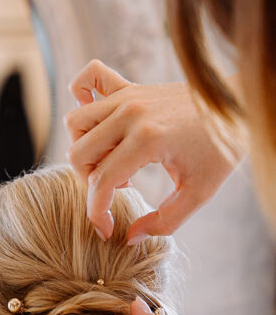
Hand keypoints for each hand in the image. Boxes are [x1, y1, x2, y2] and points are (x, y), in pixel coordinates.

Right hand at [65, 60, 243, 240]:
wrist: (239, 105)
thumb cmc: (222, 149)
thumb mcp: (199, 193)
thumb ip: (165, 222)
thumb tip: (130, 237)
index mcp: (147, 140)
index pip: (101, 182)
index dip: (97, 212)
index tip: (107, 230)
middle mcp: (131, 114)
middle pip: (79, 153)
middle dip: (90, 180)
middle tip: (121, 186)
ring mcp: (128, 96)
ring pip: (76, 122)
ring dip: (85, 147)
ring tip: (112, 158)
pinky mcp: (130, 86)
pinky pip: (89, 77)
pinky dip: (81, 94)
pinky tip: (99, 120)